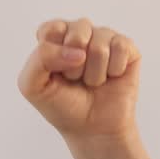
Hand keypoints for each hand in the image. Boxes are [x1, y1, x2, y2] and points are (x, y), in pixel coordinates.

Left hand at [17, 17, 141, 140]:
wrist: (92, 130)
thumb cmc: (62, 106)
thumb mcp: (32, 86)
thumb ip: (40, 58)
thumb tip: (78, 52)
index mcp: (55, 37)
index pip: (52, 28)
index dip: (53, 53)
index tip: (54, 73)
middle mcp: (80, 33)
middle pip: (78, 31)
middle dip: (75, 65)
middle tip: (76, 79)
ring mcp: (104, 39)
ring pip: (100, 44)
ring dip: (95, 73)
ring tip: (93, 82)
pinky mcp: (126, 48)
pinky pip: (121, 47)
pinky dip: (114, 70)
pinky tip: (111, 78)